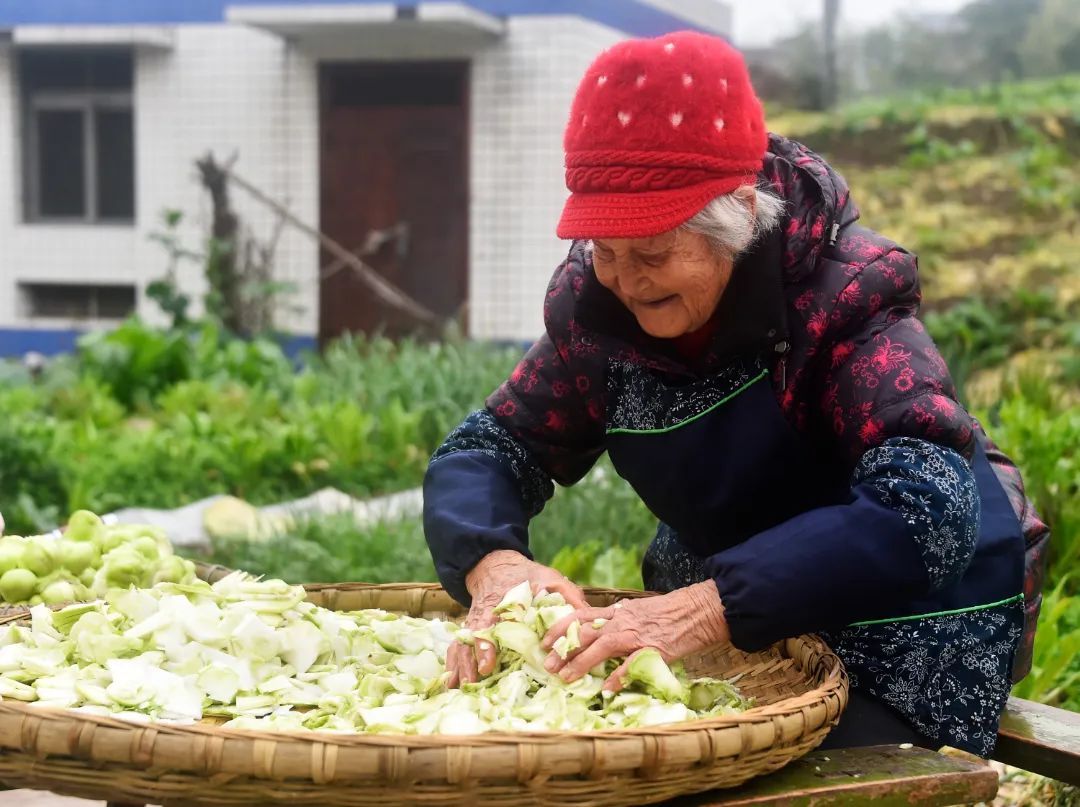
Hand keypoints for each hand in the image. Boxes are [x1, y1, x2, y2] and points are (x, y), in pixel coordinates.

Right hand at [445, 550, 587, 688]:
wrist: (498, 566)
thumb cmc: (526, 577)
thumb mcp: (550, 579)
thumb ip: (567, 596)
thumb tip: (587, 616)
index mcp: (501, 603)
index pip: (489, 624)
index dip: (486, 644)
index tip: (488, 663)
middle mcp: (483, 614)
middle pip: (470, 639)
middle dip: (469, 661)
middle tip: (471, 683)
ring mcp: (474, 622)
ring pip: (461, 644)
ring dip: (460, 666)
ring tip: (460, 688)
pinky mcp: (471, 630)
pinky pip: (458, 647)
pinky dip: (453, 664)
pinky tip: (451, 683)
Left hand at [540, 580, 728, 691]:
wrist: (694, 611)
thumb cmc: (665, 612)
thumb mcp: (635, 609)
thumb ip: (617, 616)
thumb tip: (601, 620)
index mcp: (615, 612)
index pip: (580, 616)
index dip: (559, 629)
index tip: (544, 643)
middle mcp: (621, 621)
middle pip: (585, 632)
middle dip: (563, 649)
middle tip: (547, 666)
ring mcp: (635, 635)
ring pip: (602, 646)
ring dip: (581, 662)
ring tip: (566, 678)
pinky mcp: (653, 649)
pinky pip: (632, 664)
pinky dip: (619, 675)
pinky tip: (608, 688)